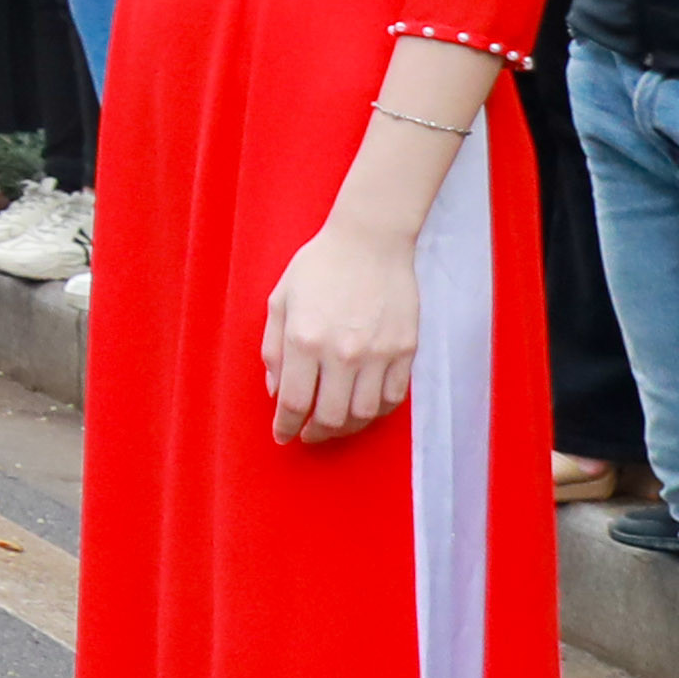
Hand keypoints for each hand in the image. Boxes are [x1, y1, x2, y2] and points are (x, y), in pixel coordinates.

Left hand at [264, 218, 420, 444]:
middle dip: (315, 434)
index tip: (282, 434)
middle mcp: (342, 352)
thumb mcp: (280, 301)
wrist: (370, 242)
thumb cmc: (319, 267)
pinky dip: (377, 412)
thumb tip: (276, 392)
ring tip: (334, 424)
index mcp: (304, 339)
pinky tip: (363, 408)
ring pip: (365, 414)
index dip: (285, 426)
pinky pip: (394, 397)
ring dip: (347, 428)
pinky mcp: (406, 350)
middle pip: (331, 417)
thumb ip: (273, 349)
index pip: (294, 402)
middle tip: (308, 435)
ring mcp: (378, 353)